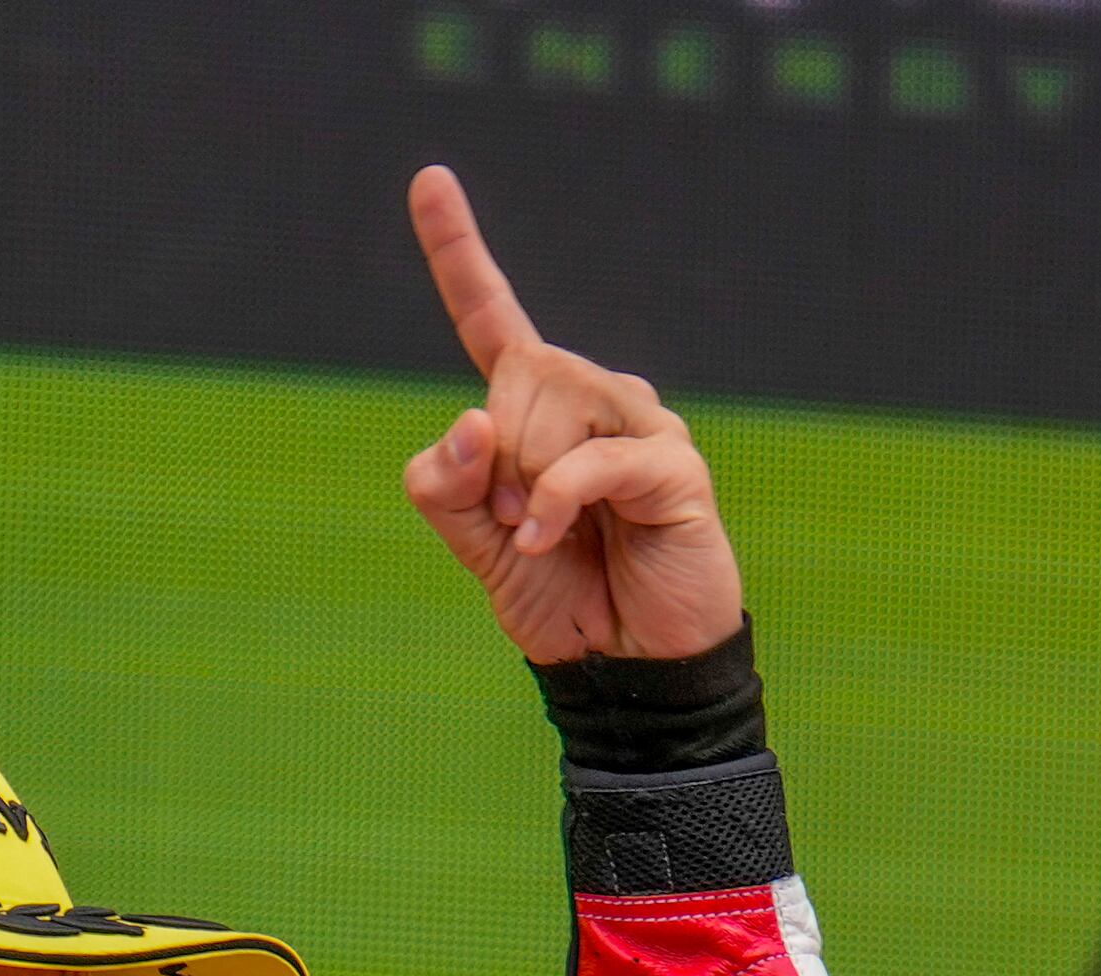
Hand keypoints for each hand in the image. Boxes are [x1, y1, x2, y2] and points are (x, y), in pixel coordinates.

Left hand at [399, 165, 743, 662]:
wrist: (625, 670)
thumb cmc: (558, 598)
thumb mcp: (473, 545)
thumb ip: (442, 485)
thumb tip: (466, 418)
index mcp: (535, 407)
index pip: (490, 317)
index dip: (458, 250)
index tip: (429, 180)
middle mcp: (590, 396)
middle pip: (511, 378)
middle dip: (493, 460)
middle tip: (516, 523)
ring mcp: (638, 422)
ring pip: (546, 411)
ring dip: (524, 486)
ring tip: (549, 536)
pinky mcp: (671, 463)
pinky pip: (590, 459)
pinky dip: (555, 502)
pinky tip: (546, 538)